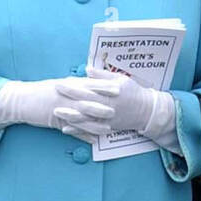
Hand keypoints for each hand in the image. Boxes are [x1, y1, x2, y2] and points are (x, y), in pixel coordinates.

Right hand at [0, 76, 121, 131]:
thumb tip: (89, 82)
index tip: (120, 87)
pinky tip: (91, 141)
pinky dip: (82, 135)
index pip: (90, 84)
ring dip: (95, 122)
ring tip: (108, 129)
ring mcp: (61, 106)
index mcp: (69, 84)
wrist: (22, 99)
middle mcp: (66, 94)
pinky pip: (71, 128)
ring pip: (81, 115)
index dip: (105, 86)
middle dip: (104, 103)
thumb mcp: (59, 85)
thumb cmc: (42, 91)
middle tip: (119, 107)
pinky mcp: (55, 118)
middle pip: (89, 99)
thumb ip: (75, 85)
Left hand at [53, 67, 168, 138]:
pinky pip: (89, 130)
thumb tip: (86, 69)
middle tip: (54, 98)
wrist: (146, 111)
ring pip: (85, 120)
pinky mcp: (106, 128)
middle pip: (83, 105)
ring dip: (70, 117)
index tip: (61, 83)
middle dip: (68, 101)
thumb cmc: (133, 92)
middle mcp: (106, 107)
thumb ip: (102, 75)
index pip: (87, 90)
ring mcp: (106, 119)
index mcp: (109, 93)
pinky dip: (77, 131)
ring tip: (56, 113)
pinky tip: (66, 129)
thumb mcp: (120, 79)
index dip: (73, 88)